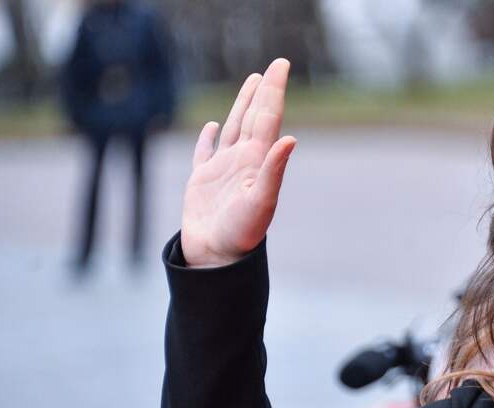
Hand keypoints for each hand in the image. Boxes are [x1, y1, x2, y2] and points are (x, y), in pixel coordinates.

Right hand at [180, 58, 295, 267]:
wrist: (218, 258)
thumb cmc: (242, 234)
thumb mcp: (261, 201)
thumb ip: (275, 170)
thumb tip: (290, 139)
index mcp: (258, 160)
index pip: (268, 116)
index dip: (274, 89)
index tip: (281, 64)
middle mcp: (244, 161)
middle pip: (254, 117)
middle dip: (263, 91)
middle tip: (273, 66)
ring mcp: (223, 169)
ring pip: (234, 127)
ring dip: (242, 105)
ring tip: (251, 83)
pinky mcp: (202, 181)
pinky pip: (206, 152)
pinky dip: (209, 137)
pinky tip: (214, 125)